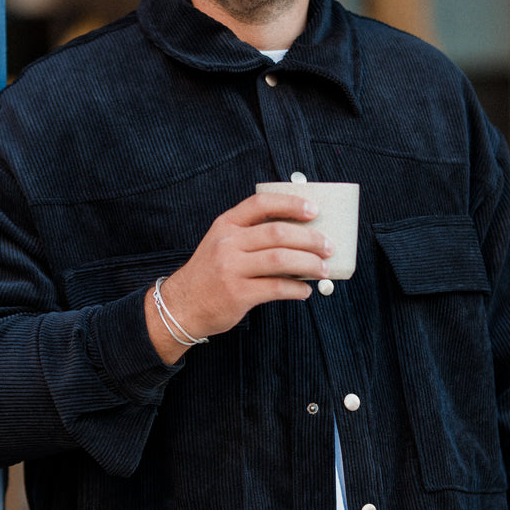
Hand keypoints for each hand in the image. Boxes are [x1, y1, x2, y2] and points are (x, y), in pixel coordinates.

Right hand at [144, 191, 333, 362]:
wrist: (181, 305)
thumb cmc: (210, 274)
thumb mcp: (222, 243)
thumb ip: (251, 235)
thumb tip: (299, 236)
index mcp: (226, 224)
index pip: (261, 204)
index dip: (290, 204)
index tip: (313, 210)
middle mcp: (227, 243)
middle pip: (278, 233)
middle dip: (310, 238)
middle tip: (328, 246)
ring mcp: (231, 268)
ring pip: (280, 259)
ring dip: (308, 263)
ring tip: (323, 269)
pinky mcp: (237, 293)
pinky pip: (276, 288)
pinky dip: (296, 289)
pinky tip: (305, 290)